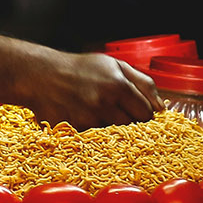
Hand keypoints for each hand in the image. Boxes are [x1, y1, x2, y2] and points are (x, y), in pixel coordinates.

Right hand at [9, 48, 161, 127]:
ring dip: (108, 124)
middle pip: (131, 126)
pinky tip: (81, 114)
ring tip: (94, 108)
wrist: (40, 75)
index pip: (146, 113)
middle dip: (126, 118)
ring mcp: (89, 119)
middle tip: (112, 106)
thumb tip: (162, 107)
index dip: (141, 111)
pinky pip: (94, 137)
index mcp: (118, 85)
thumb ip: (143, 82)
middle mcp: (104, 103)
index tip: (132, 106)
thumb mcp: (114, 64)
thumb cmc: (78, 68)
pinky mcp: (76, 130)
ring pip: (113, 132)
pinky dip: (92, 128)